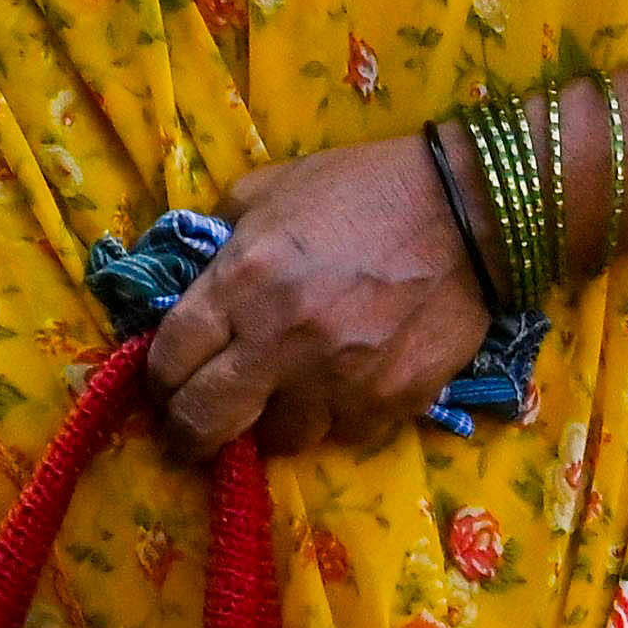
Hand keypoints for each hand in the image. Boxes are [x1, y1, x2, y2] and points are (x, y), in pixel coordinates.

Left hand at [140, 131, 494, 457]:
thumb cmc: (359, 188)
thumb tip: (192, 281)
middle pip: (207, 420)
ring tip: (281, 399)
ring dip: (272, 423)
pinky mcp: (395, 400)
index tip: (164, 384)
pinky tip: (341, 390)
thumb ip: (221, 243)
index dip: (158, 379)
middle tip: (191, 433)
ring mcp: (341, 379)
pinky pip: (346, 434)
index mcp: (241, 284)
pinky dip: (336, 420)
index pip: (170, 358)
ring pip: (281, 439)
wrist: (469, 209)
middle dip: (188, 432)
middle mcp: (283, 341)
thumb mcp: (265, 194)